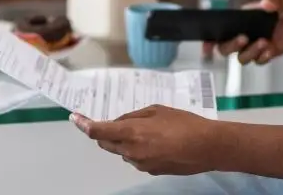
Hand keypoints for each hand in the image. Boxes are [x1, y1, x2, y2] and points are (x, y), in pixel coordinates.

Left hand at [71, 106, 218, 175]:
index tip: (75, 119)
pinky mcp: (151, 171)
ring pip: (122, 152)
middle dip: (104, 133)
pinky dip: (138, 150)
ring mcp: (140, 164)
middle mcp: (131, 151)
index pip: (98, 131)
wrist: (207, 147)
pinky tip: (157, 142)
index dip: (84, 125)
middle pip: (106, 144)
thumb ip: (133, 116)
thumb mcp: (156, 110)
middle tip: (111, 122)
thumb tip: (119, 122)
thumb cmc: (183, 123)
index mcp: (131, 133)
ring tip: (146, 130)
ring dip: (124, 141)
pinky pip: (136, 158)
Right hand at [212, 0, 282, 64]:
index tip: (206, 45)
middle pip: (226, 46)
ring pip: (242, 57)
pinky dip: (262, 57)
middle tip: (244, 39)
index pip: (221, 28)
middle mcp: (247, 31)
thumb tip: (266, 3)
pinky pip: (259, 61)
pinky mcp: (270, 52)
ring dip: (250, 52)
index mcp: (243, 17)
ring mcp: (257, 43)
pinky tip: (271, 49)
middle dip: (231, 45)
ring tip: (265, 43)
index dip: (210, 38)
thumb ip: (276, 0)